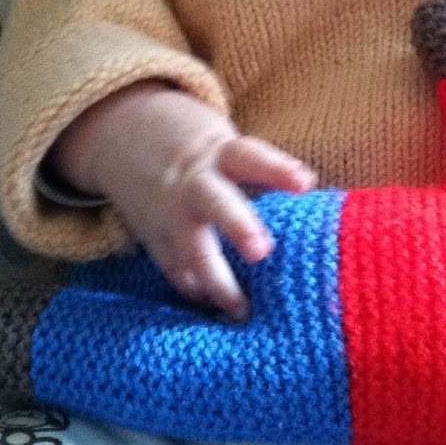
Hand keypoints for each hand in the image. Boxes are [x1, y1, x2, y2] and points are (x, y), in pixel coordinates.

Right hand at [47, 81, 316, 319]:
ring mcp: (170, 214)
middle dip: (239, 226)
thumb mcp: (230, 149)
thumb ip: (265, 176)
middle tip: (262, 251)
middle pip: (217, 203)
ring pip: (192, 249)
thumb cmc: (205, 151)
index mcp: (220, 155)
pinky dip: (194, 291)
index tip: (306, 183)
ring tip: (242, 312)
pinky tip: (214, 312)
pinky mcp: (154, 238)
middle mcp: (194, 184)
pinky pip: (173, 269)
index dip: (279, 170)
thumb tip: (318, 206)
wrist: (127, 132)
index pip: (252, 158)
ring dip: (217, 282)